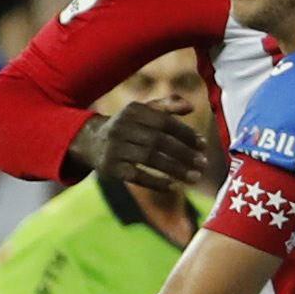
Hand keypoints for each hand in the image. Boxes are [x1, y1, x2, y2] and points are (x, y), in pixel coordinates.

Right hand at [79, 101, 215, 194]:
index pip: (164, 122)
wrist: (90, 141)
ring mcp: (114, 148)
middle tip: (204, 164)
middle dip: (184, 153)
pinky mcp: (110, 167)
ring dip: (175, 169)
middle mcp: (121, 127)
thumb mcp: (144, 111)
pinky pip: (136, 176)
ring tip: (195, 177)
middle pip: (158, 141)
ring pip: (149, 158)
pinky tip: (174, 187)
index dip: (185, 134)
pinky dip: (156, 182)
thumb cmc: (129, 125)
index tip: (204, 145)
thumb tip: (191, 107)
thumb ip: (168, 106)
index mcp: (133, 111)